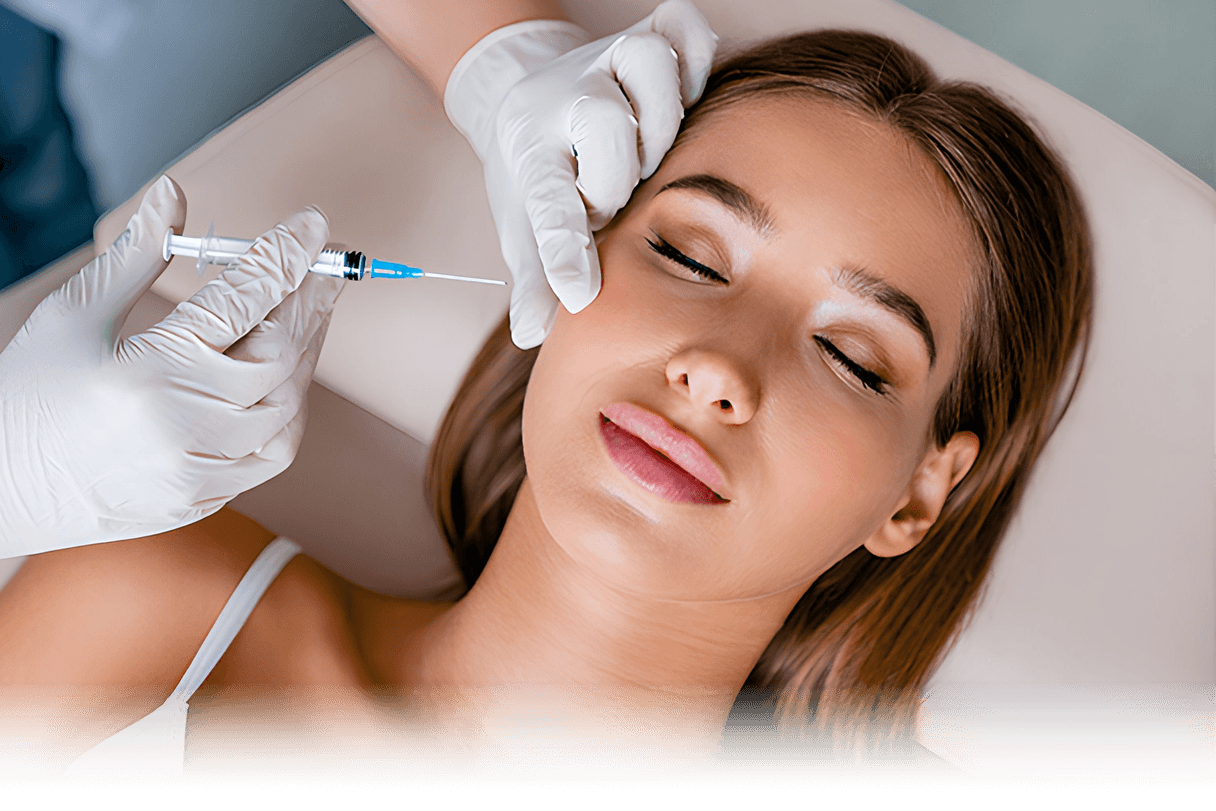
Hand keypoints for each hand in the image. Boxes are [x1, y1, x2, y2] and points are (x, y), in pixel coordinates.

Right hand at [0, 176, 344, 556]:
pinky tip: (287, 375)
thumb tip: (174, 193)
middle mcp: (184, 424)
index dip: (284, 255)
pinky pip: (273, 452)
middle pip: (279, 352)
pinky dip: (289, 408)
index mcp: (149, 370)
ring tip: (309, 312)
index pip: (242, 299)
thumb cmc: (27, 397)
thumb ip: (134, 255)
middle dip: (309, 301)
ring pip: (286, 404)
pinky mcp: (205, 498)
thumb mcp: (71, 316)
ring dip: (306, 353)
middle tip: (328, 265)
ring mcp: (199, 469)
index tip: (313, 224)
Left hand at [444, 0, 717, 348]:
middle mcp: (566, 96)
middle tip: (615, 199)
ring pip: (648, 64)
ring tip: (652, 151)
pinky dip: (696, 57)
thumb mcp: (525, 226)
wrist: (533, 96)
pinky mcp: (646, 34)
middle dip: (618, 175)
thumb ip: (533, 278)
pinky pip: (683, 28)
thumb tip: (528, 335)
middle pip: (604, 122)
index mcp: (530, 152)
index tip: (579, 292)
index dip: (563, 250)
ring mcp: (606, 59)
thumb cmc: (541, 173)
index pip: (546, 203)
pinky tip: (688, 96)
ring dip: (662, 117)